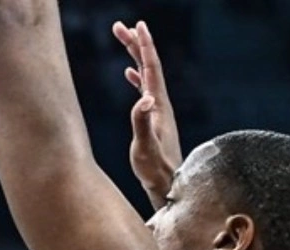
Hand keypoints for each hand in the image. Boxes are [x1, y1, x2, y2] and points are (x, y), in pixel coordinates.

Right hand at [112, 20, 182, 208]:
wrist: (168, 184)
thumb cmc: (154, 169)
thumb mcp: (144, 147)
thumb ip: (142, 123)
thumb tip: (144, 98)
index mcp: (159, 105)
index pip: (151, 68)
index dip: (144, 46)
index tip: (137, 25)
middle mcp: (161, 103)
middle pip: (148, 66)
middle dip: (136, 44)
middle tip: (120, 26)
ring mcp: (158, 110)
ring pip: (146, 74)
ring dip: (135, 56)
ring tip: (124, 40)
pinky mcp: (154, 117)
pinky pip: (144, 88)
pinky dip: (136, 76)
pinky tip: (129, 73)